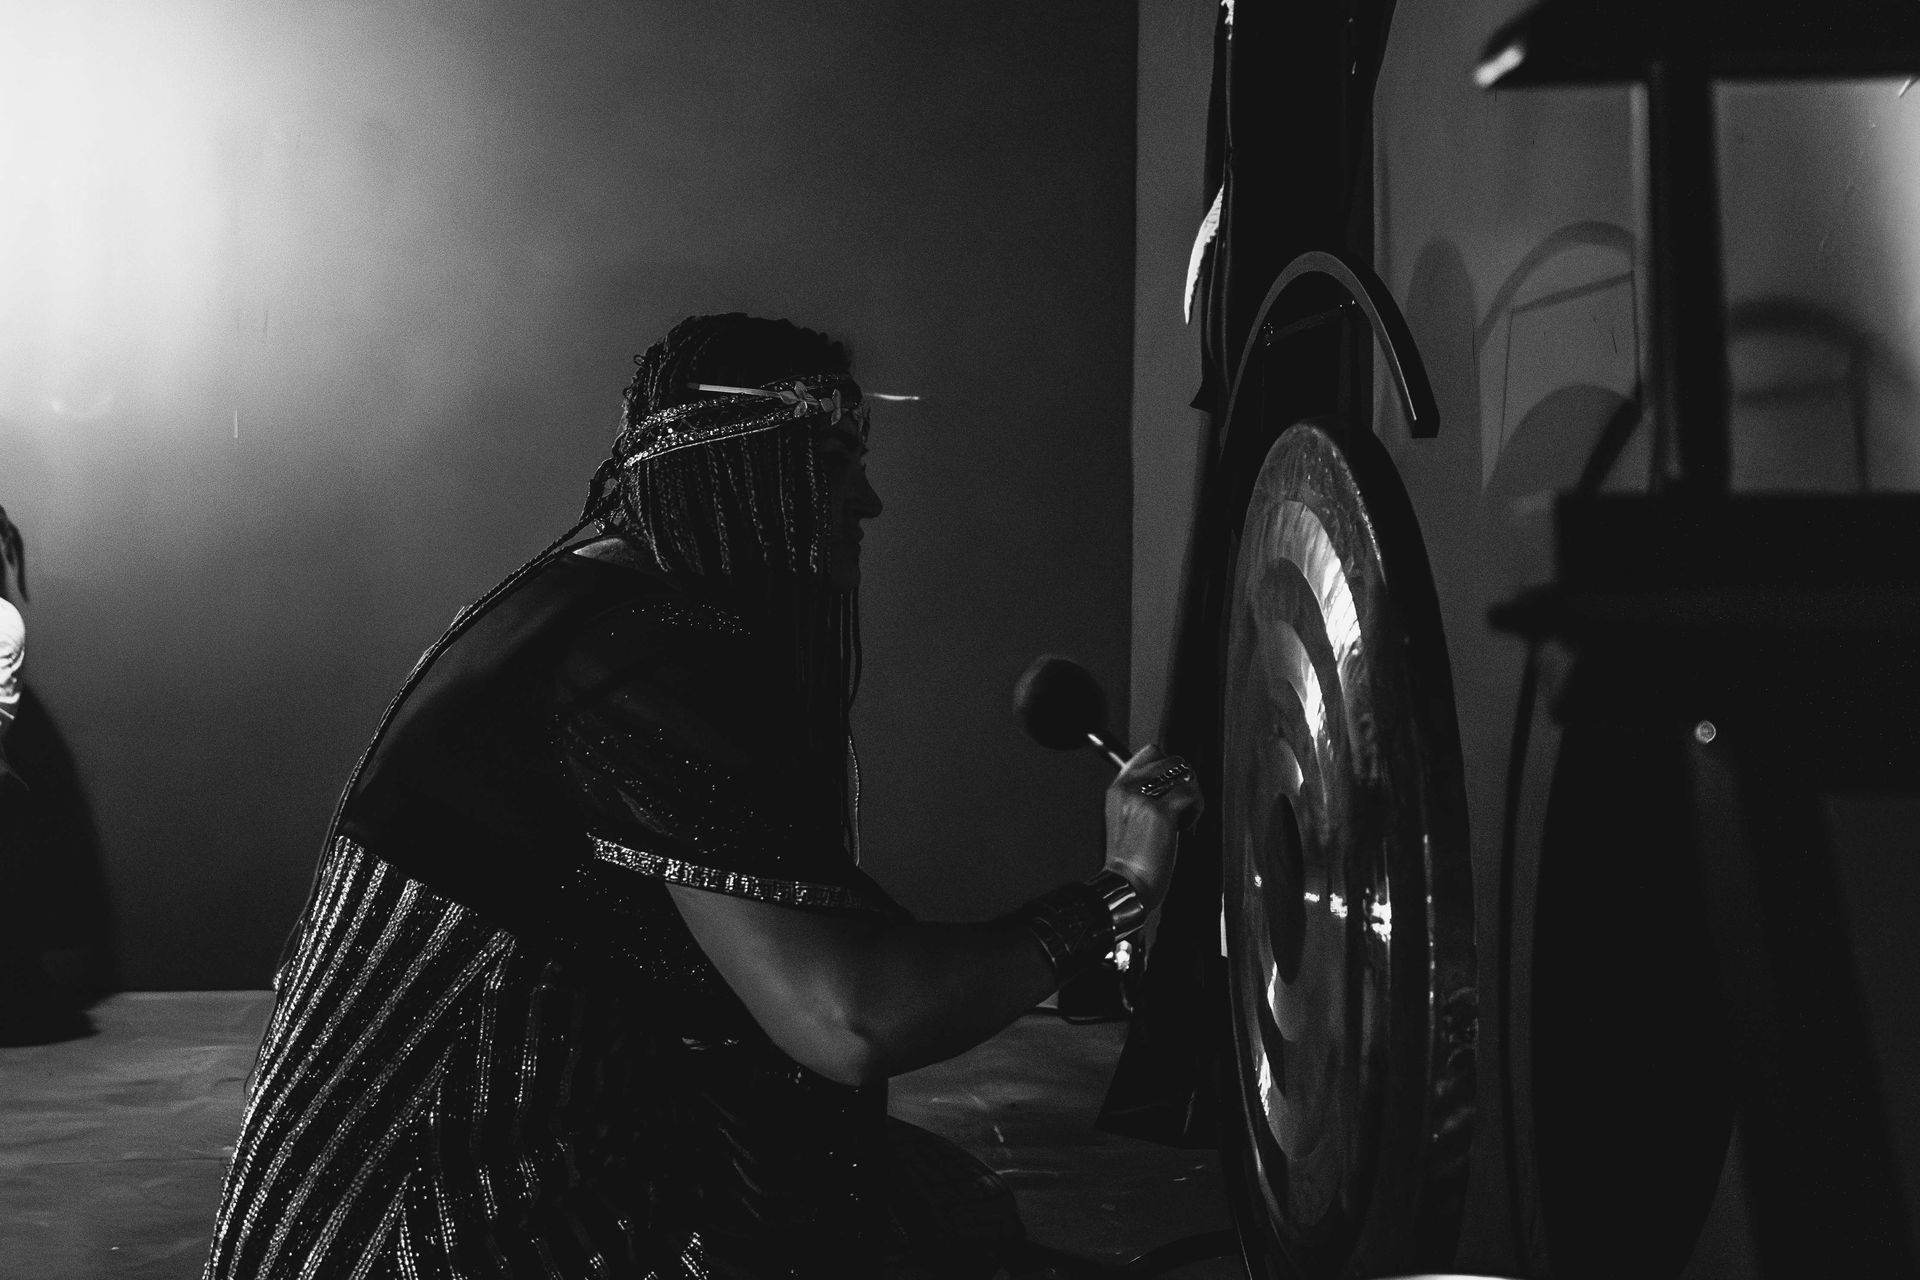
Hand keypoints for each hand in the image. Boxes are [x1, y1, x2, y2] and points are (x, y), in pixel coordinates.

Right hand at [1103, 745, 1202, 911]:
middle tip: (1183, 803)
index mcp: (1117, 788)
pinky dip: (1196, 809)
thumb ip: (1140, 796)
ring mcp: (1143, 798)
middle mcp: (1128, 788)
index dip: (1168, 765)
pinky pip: (1190, 794)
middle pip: (1171, 760)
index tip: (1173, 785)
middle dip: (1185, 779)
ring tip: (1185, 816)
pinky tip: (1186, 826)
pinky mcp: (1160, 813)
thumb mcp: (1124, 819)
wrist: (1125, 884)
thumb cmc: (1129, 859)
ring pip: (1184, 774)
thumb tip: (1169, 784)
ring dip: (1193, 794)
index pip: (1149, 753)